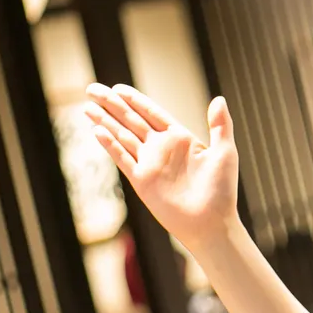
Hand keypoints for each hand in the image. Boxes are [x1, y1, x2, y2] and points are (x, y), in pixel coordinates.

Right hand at [86, 84, 238, 249]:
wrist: (211, 223)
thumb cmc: (222, 191)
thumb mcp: (225, 153)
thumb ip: (220, 125)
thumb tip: (219, 99)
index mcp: (181, 139)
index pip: (153, 114)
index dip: (135, 100)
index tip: (118, 88)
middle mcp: (162, 149)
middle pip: (132, 121)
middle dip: (112, 105)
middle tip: (92, 89)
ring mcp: (150, 164)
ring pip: (122, 136)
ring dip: (105, 121)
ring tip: (87, 106)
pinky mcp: (142, 181)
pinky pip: (122, 159)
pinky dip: (110, 145)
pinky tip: (97, 131)